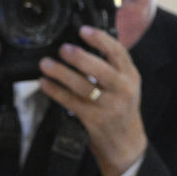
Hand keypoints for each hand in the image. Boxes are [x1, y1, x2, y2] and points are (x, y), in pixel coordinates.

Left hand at [39, 26, 147, 175]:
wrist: (126, 145)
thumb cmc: (121, 110)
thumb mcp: (125, 85)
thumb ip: (111, 66)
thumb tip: (83, 43)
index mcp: (131, 76)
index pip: (118, 52)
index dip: (100, 39)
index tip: (83, 30)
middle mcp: (123, 90)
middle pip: (100, 69)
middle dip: (79, 57)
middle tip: (62, 49)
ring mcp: (109, 106)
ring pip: (83, 86)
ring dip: (61, 73)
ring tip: (45, 64)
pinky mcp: (94, 120)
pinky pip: (71, 102)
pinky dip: (56, 91)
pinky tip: (45, 84)